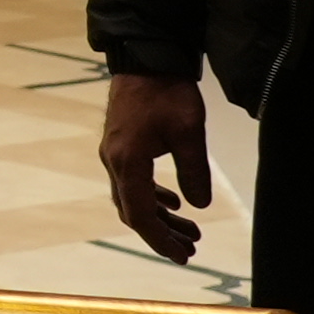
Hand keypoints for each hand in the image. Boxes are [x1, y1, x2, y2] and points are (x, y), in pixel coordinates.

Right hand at [99, 69, 213, 262]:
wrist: (146, 58)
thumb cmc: (167, 92)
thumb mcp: (190, 132)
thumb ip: (194, 172)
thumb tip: (199, 206)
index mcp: (127, 162)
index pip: (140, 215)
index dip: (160, 240)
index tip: (181, 256)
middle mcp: (114, 161)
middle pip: (134, 210)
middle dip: (162, 233)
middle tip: (192, 248)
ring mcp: (115, 152)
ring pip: (133, 197)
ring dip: (160, 217)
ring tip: (191, 231)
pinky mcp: (121, 144)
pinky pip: (133, 181)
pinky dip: (153, 196)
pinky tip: (174, 202)